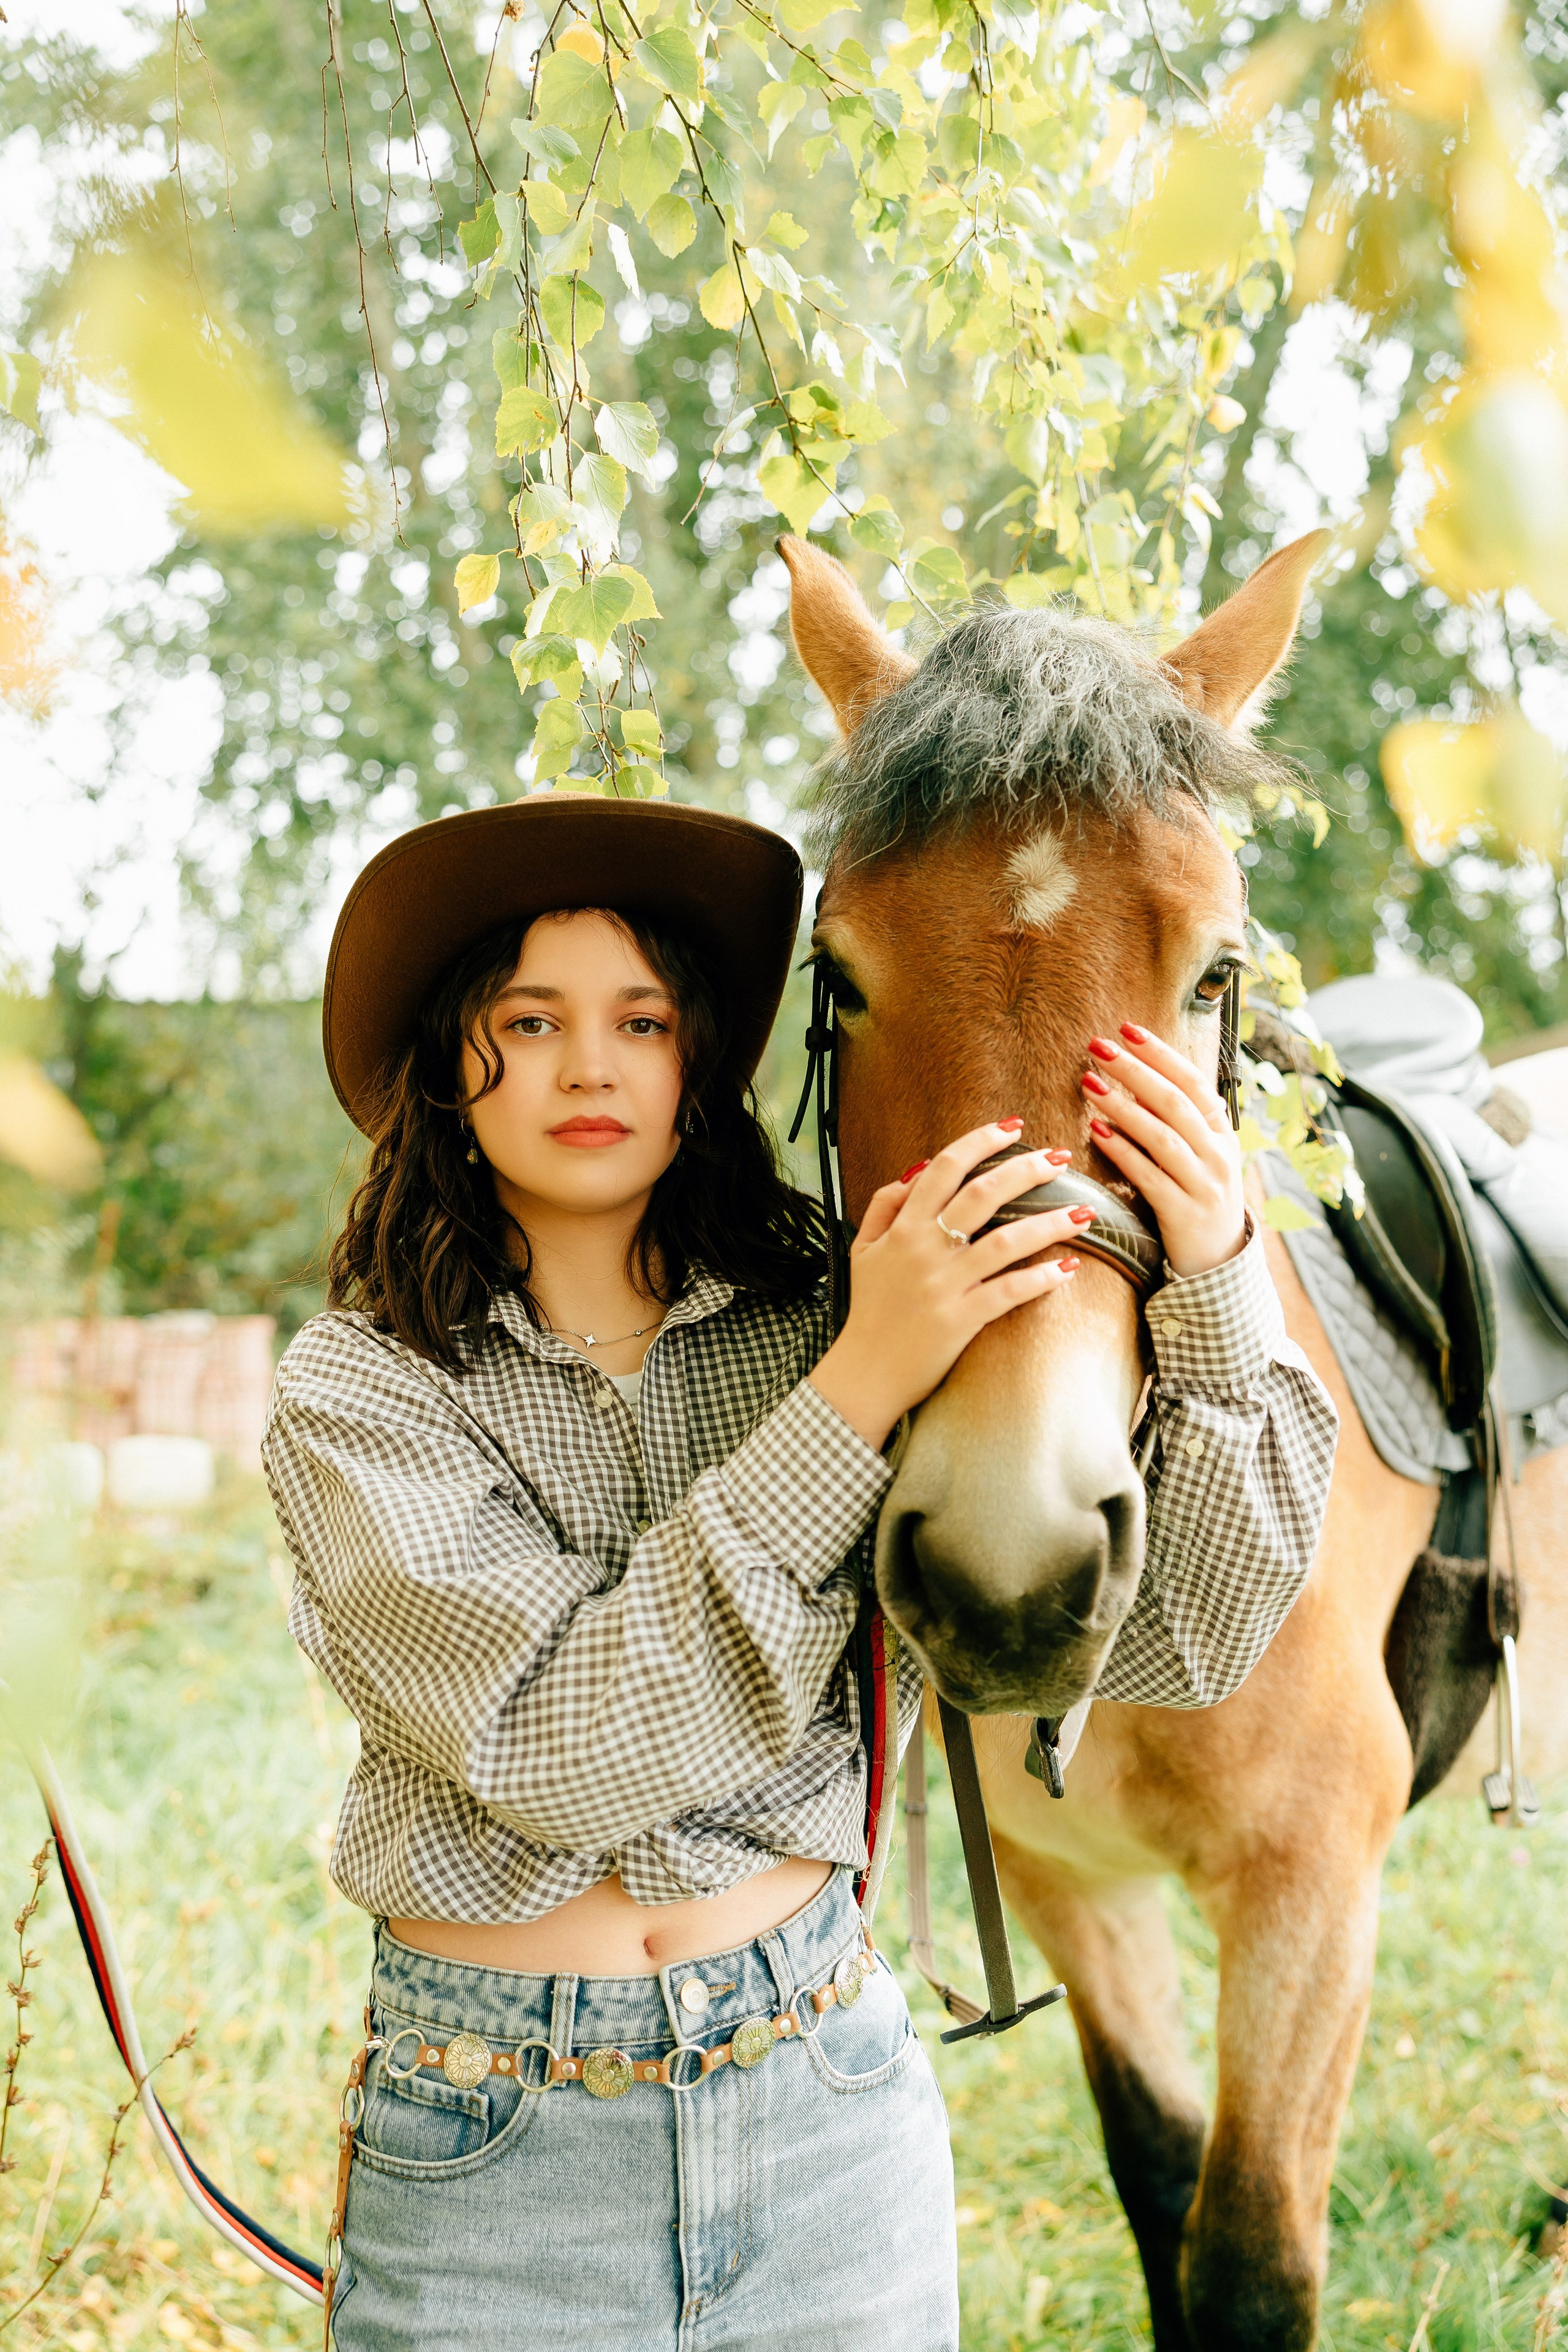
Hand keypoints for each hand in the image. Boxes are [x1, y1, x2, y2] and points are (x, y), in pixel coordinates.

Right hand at [808, 1119, 1092, 1449]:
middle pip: (982, 1195)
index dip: (980, 1142)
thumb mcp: (861, 1249)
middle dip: (1026, 1170)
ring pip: (1006, 1242)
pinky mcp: (961, 1319)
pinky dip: (1042, 1279)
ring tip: (1084, 1213)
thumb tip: (916, 1171)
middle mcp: (925, 1249)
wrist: (864, 1373)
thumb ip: (884, 1205)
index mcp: (903, 1228)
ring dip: (1050, 1223)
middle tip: (1059, 1157)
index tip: (1012, 1129)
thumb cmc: (868, 1310)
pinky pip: (1009, 1292)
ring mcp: (945, 1284)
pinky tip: (1069, 1268)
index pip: (943, 1169)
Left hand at [1081, 1023, 1245, 1278]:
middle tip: (1098, 1046)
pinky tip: (1097, 1131)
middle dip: (1134, 1070)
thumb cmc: (1199, 1196)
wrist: (1219, 1262)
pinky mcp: (1183, 1213)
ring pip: (1161, 1136)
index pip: (1192, 1082)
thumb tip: (1140, 1074)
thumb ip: (1178, 1120)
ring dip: (1122, 1106)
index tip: (1127, 1029)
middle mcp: (1218, 1154)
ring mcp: (1204, 1184)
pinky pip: (1149, 1177)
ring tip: (1089, 1082)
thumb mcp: (1201, 1154)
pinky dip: (1123, 1152)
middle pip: (1173, 1102)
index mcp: (1222, 1133)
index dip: (1160, 1053)